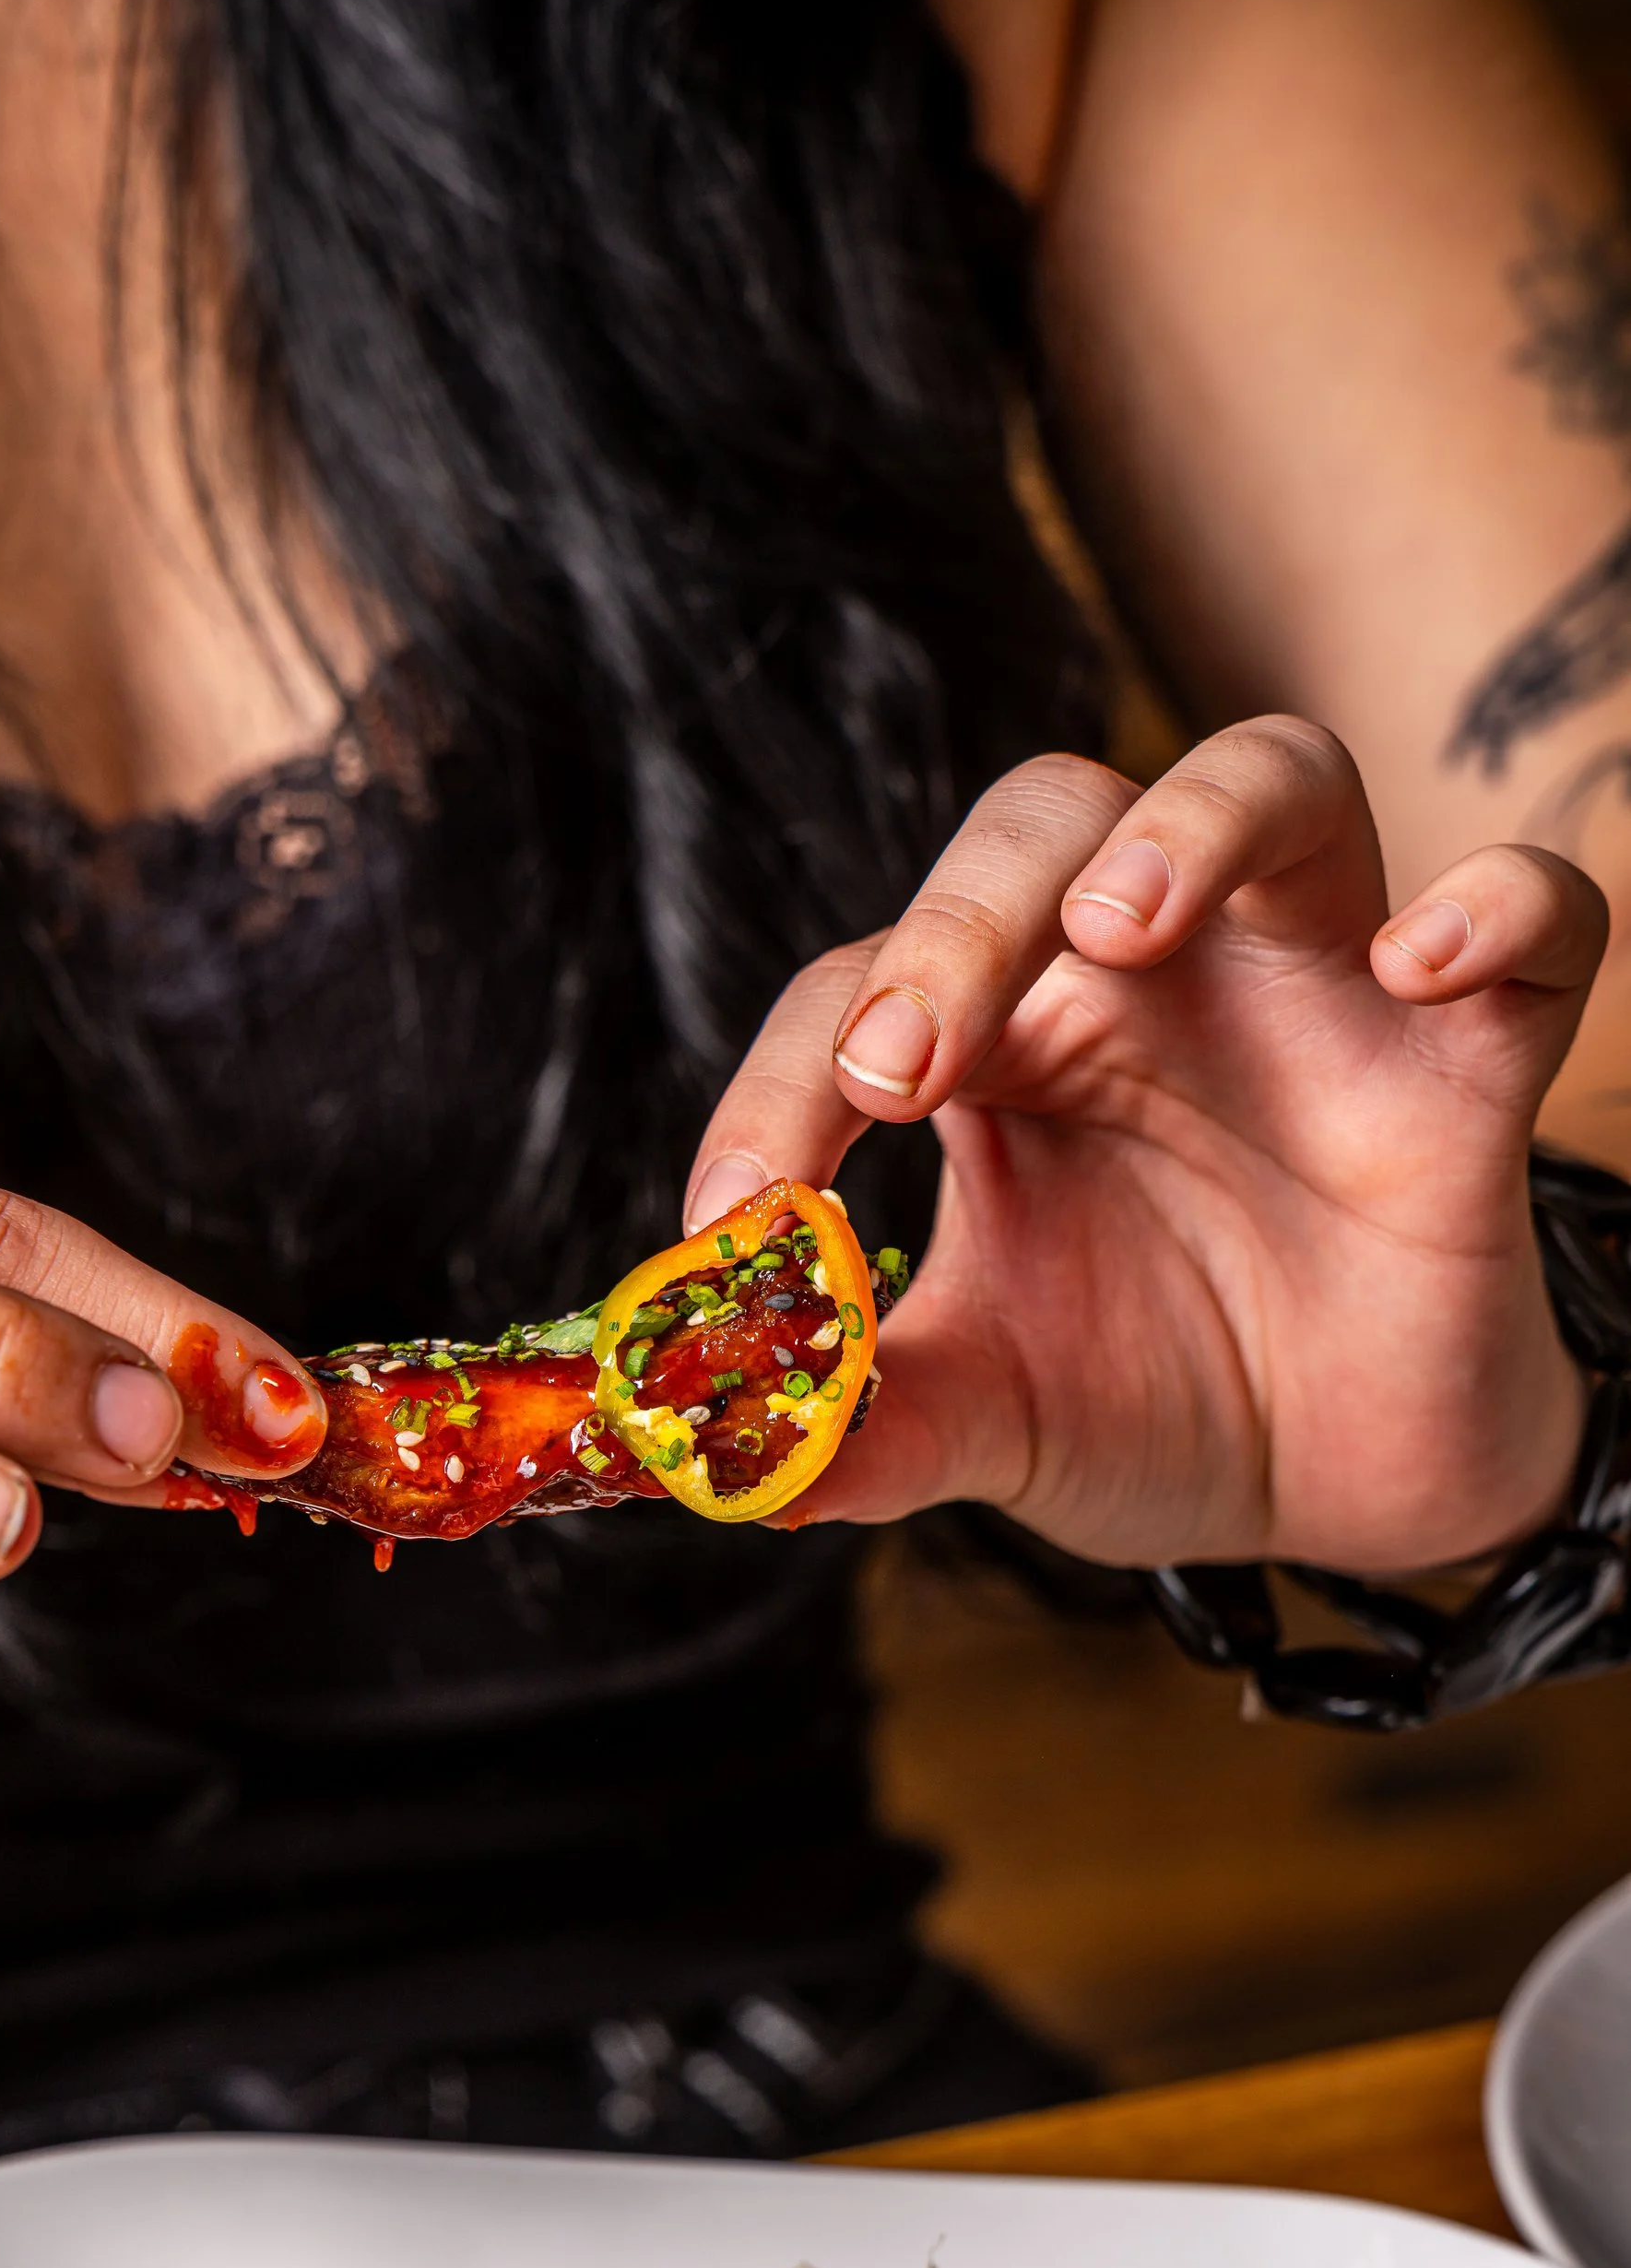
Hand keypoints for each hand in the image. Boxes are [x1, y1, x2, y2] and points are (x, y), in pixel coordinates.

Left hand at [684, 720, 1602, 1571]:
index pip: (860, 987)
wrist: (1332, 1489)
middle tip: (903, 1066)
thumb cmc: (1149, 1397)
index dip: (782, 1086)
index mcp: (1000, 1037)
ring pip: (1275, 777)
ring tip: (1118, 922)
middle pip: (1046, 822)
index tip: (736, 1213)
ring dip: (1194, 821)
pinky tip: (1419, 964)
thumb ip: (871, 1424)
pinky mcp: (1470, 1058)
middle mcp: (1148, 973)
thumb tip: (732, 1472)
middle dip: (959, 917)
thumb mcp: (989, 1421)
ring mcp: (1315, 990)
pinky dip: (1496, 910)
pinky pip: (1536, 918)